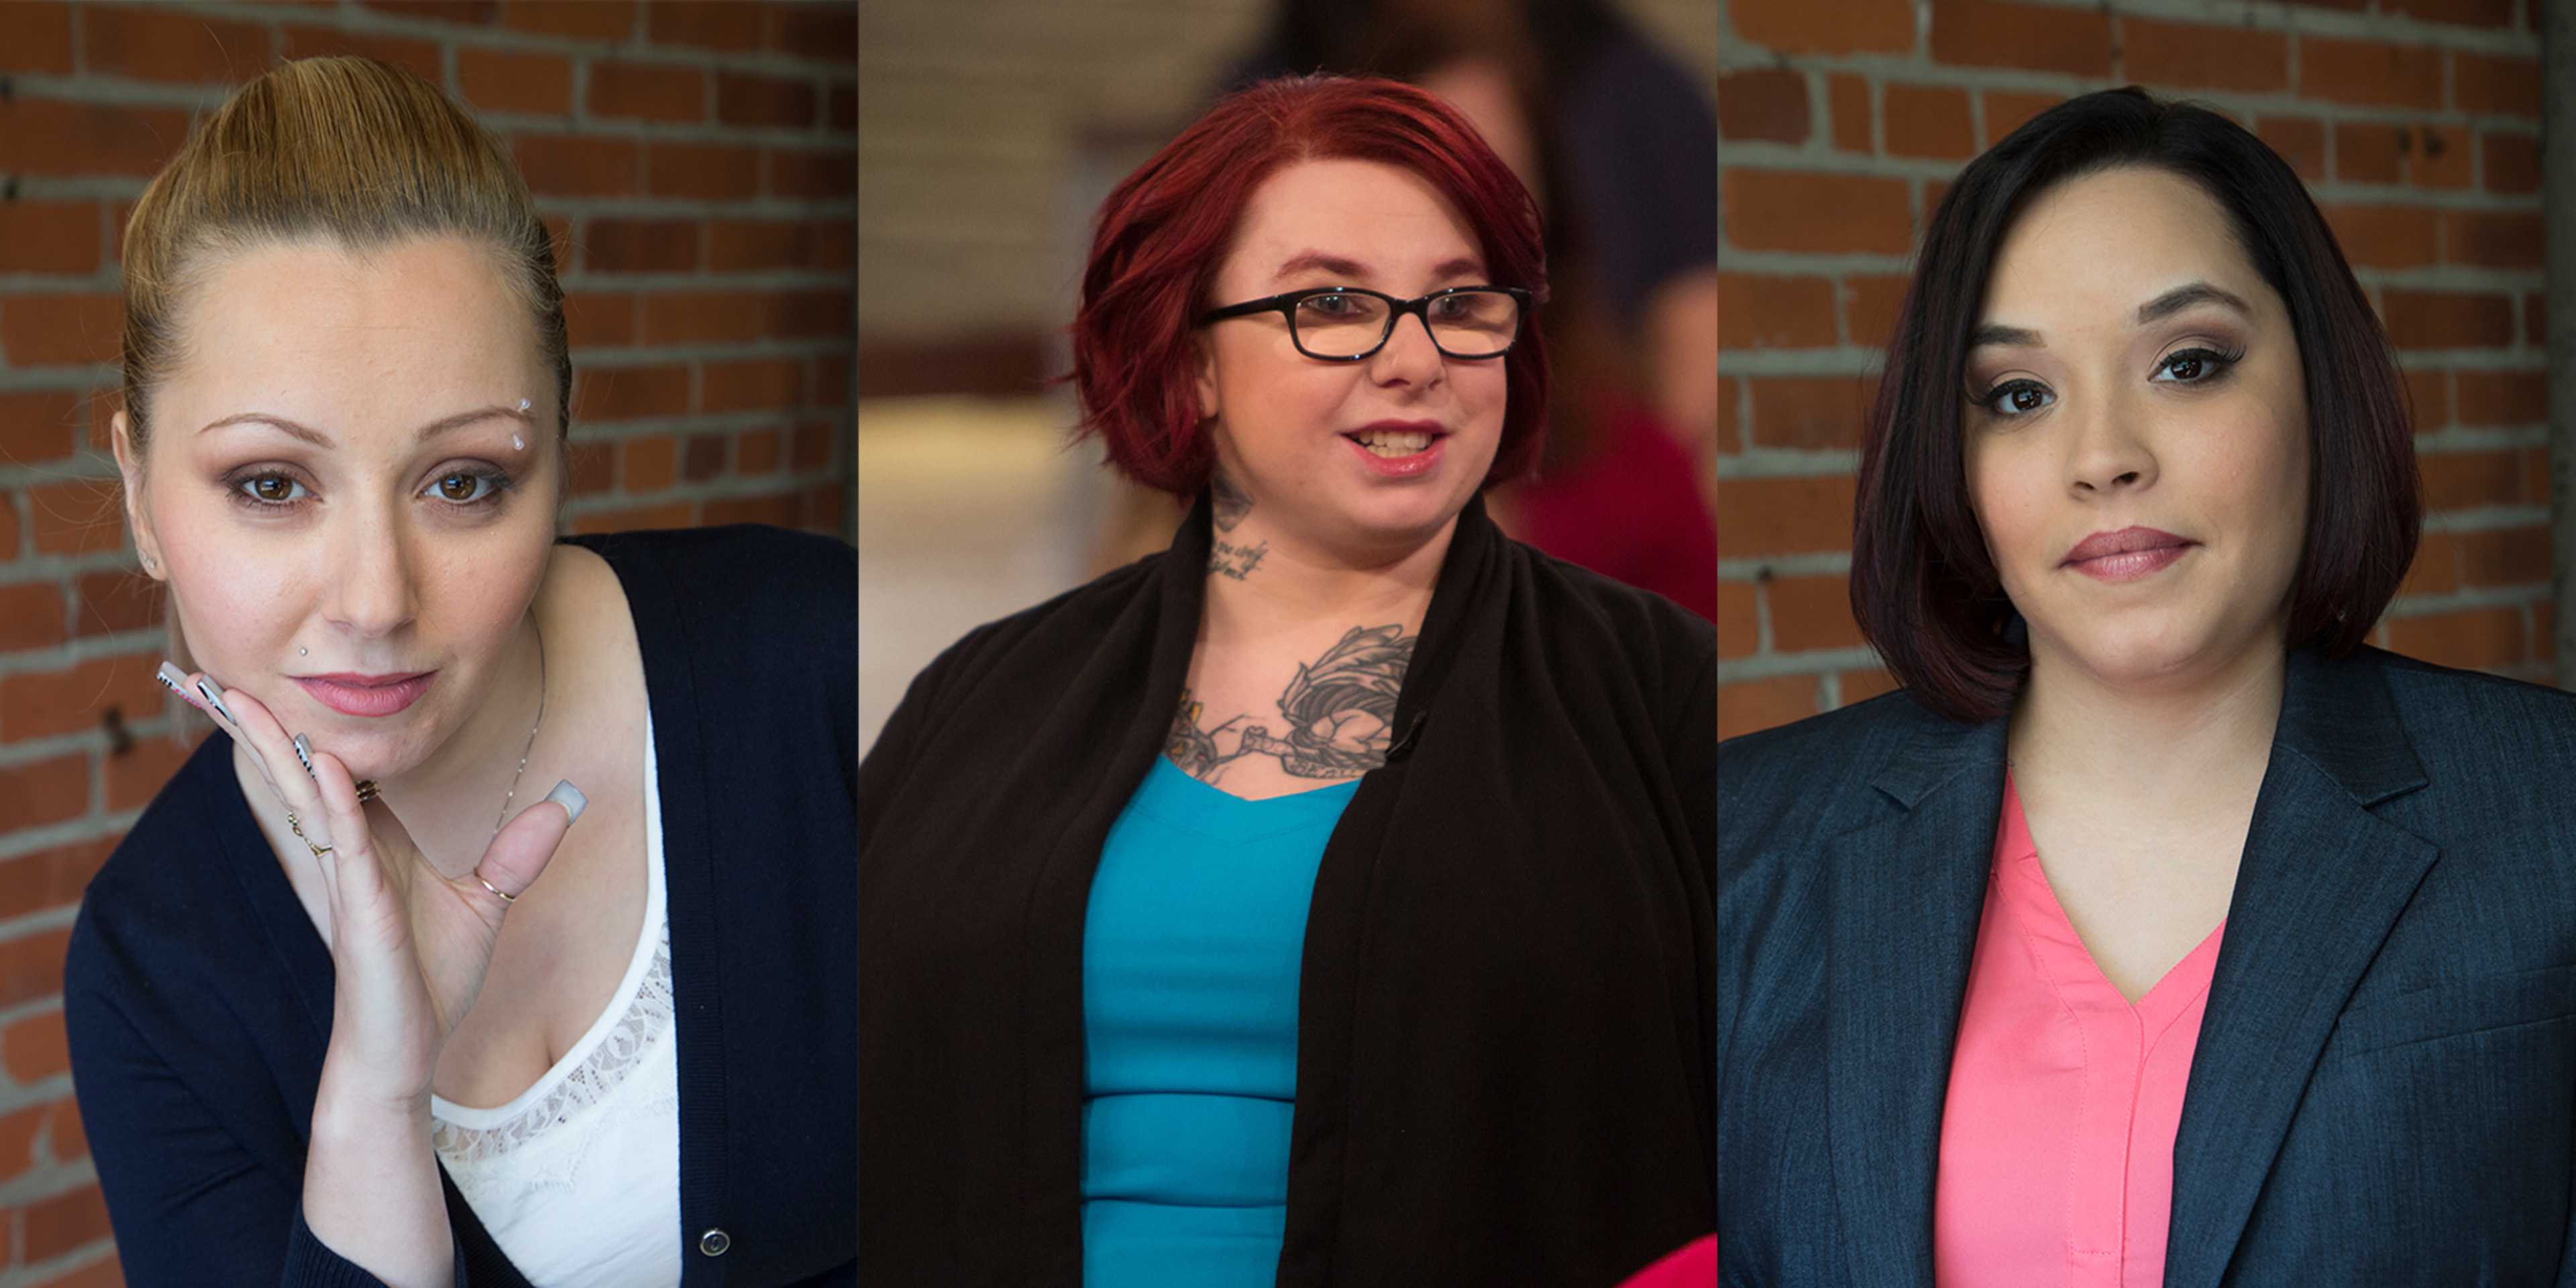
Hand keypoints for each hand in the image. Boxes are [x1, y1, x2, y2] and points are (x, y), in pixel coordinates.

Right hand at [163, 664, 582, 1105]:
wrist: (410, 1050)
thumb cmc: (432, 979)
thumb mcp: (487, 902)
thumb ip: (519, 852)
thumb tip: (566, 803)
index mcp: (370, 842)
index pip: (332, 769)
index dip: (300, 724)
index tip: (269, 677)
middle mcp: (347, 851)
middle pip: (297, 771)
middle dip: (255, 722)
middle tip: (207, 672)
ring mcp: (348, 878)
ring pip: (304, 796)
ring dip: (271, 744)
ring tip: (234, 694)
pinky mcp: (360, 908)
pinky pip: (343, 841)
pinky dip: (334, 798)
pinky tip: (322, 761)